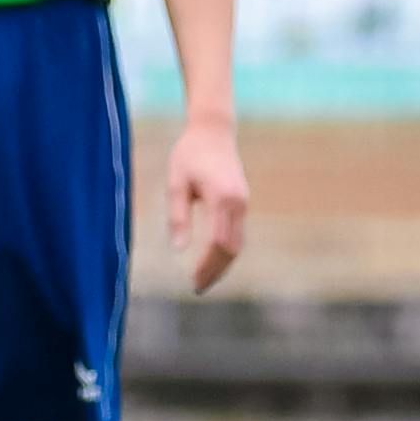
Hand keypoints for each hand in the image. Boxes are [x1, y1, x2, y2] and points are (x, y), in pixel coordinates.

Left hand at [165, 116, 248, 291]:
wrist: (213, 132)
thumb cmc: (188, 154)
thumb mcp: (176, 183)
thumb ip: (178, 216)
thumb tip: (178, 249)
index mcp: (222, 198)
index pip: (218, 243)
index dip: (207, 265)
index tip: (193, 281)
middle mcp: (238, 203)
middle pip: (232, 248)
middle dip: (216, 270)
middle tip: (198, 288)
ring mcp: (243, 203)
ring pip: (238, 243)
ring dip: (223, 264)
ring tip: (204, 280)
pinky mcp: (242, 202)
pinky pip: (237, 234)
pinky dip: (226, 251)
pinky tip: (211, 261)